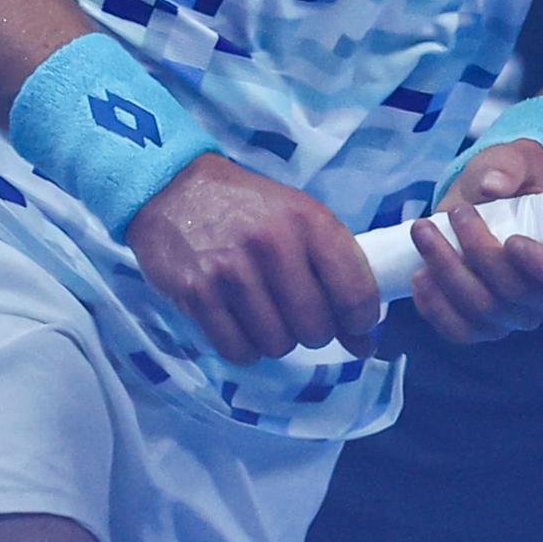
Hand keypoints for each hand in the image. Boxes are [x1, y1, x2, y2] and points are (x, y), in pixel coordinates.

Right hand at [127, 153, 379, 363]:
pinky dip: (244, 346)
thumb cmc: (250, 208)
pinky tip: (238, 319)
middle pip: (315, 328)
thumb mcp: (300, 219)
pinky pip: (239, 351)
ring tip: (263, 308)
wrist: (177, 189)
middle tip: (297, 311)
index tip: (355, 326)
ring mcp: (233, 270)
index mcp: (309, 220)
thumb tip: (365, 342)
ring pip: (278, 345)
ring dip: (276, 338)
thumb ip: (336, 272)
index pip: (355, 293)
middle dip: (313, 330)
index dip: (361, 321)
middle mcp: (273, 244)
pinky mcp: (199, 294)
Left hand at [409, 135, 542, 345]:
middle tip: (457, 213)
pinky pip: (461, 331)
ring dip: (448, 272)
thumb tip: (494, 184)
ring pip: (485, 312)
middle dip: (480, 254)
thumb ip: (510, 165)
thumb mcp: (517, 158)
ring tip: (425, 233)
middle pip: (519, 296)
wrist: (478, 200)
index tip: (513, 241)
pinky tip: (421, 276)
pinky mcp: (484, 324)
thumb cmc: (510, 181)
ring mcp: (517, 315)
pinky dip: (436, 307)